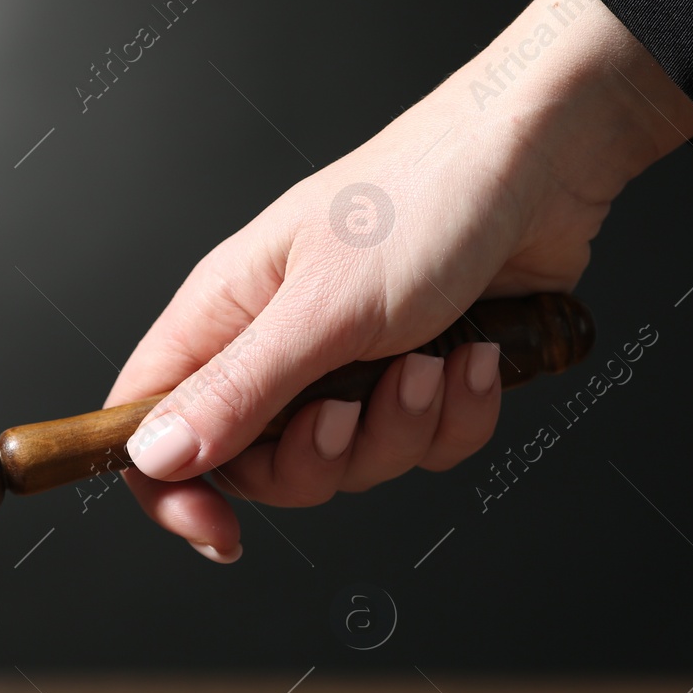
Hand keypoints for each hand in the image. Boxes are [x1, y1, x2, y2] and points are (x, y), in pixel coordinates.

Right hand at [104, 0, 692, 561]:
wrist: (543, 161)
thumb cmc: (423, 199)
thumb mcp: (322, 309)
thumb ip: (239, 392)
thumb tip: (154, 458)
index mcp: (224, 314)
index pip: (149, 422)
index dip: (171, 488)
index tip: (221, 530)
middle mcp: (277, 344)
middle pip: (259, 466)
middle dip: (321, 456)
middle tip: (351, 408)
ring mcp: (349, 363)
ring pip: (351, 462)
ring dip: (404, 425)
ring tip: (431, 359)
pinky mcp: (418, 373)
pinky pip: (423, 444)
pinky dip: (458, 411)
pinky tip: (476, 354)